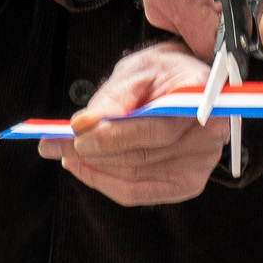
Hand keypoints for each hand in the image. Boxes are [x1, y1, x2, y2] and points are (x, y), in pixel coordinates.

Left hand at [40, 42, 231, 205]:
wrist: (187, 85)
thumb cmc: (163, 73)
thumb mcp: (138, 70)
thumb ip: (114, 97)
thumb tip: (84, 123)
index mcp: (203, 100)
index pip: (156, 130)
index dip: (113, 136)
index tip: (73, 133)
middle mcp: (210, 137)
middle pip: (143, 156)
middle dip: (91, 152)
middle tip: (52, 145)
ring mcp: (201, 165)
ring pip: (135, 177)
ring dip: (92, 168)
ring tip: (62, 152)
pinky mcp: (187, 183)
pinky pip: (138, 192)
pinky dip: (105, 181)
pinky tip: (83, 167)